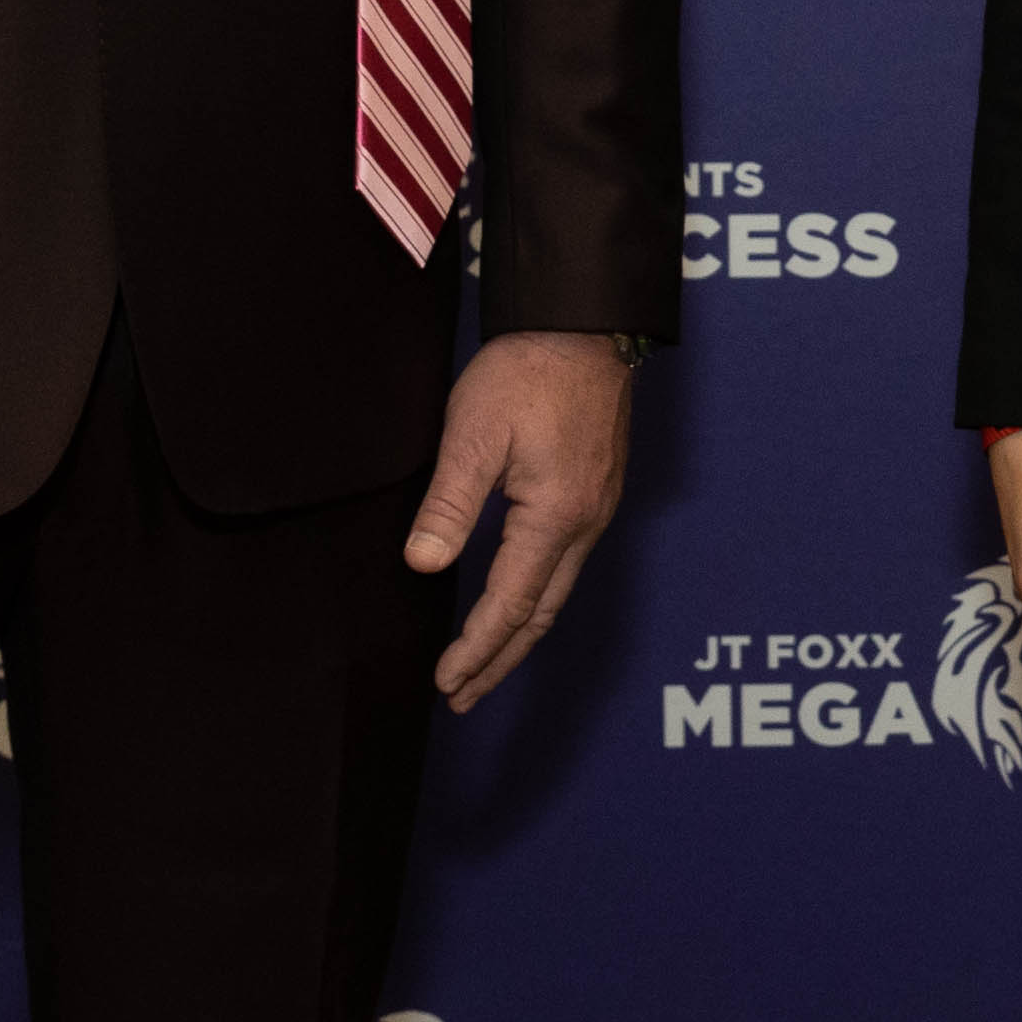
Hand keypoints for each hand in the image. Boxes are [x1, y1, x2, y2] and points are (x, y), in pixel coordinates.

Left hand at [410, 332, 637, 708]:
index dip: (477, 648)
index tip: (447, 683)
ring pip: (558, 591)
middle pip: (542, 614)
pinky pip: (568, 564)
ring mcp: (598, 507)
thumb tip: (423, 564)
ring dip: (520, 633)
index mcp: (555, 516)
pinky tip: (519, 600)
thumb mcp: (475, 433)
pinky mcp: (597, 490)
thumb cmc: (528, 371)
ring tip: (486, 663)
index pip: (511, 604)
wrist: (585, 323)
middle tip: (463, 697)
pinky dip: (539, 598)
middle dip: (500, 660)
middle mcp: (586, 522)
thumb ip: (449, 502)